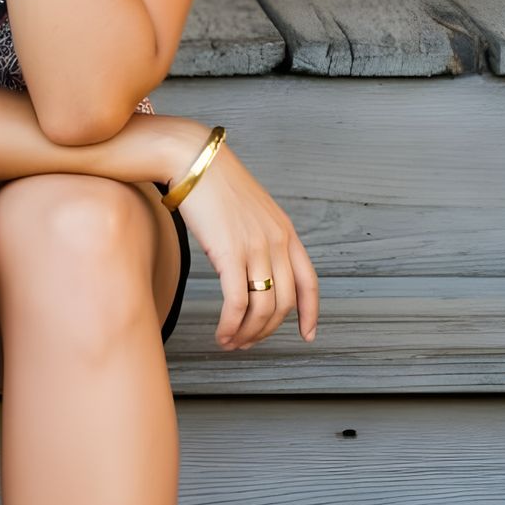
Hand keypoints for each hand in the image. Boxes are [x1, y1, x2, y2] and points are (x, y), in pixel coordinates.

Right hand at [169, 139, 318, 349]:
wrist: (193, 161)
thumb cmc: (215, 183)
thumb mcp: (251, 210)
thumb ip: (261, 236)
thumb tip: (253, 266)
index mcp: (286, 232)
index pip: (309, 282)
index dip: (311, 313)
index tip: (307, 334)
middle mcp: (277, 242)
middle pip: (283, 303)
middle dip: (267, 331)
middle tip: (247, 342)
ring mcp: (255, 248)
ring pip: (262, 309)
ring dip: (247, 334)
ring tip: (231, 341)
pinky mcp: (229, 254)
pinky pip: (237, 304)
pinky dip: (230, 326)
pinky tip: (221, 333)